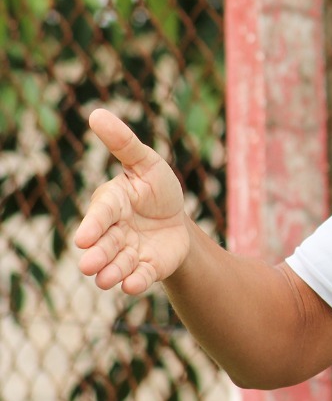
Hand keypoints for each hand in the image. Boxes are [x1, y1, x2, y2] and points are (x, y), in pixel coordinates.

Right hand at [75, 109, 191, 293]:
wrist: (178, 219)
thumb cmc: (156, 187)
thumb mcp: (146, 162)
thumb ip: (123, 143)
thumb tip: (96, 113)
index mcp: (112, 204)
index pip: (102, 214)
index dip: (94, 224)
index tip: (84, 238)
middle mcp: (115, 231)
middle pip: (105, 244)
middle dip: (98, 255)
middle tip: (89, 265)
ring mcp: (130, 251)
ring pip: (118, 263)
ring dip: (112, 272)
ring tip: (107, 279)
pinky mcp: (148, 267)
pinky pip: (141, 276)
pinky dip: (136, 281)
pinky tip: (130, 286)